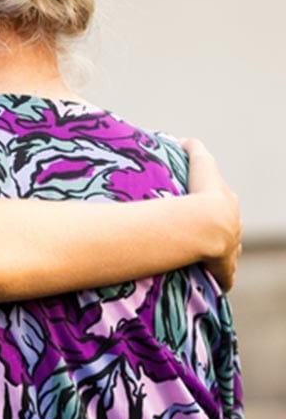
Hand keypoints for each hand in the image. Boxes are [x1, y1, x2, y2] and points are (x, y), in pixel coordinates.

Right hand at [182, 137, 241, 290]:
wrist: (207, 224)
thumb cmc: (201, 194)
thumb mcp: (199, 164)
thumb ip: (193, 149)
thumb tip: (184, 140)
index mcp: (227, 201)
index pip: (224, 199)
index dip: (212, 200)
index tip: (199, 202)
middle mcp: (234, 225)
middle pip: (228, 225)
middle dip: (218, 228)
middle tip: (198, 229)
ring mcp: (231, 248)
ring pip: (228, 250)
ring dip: (217, 252)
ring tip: (201, 254)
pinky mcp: (224, 268)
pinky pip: (222, 275)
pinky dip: (217, 277)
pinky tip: (207, 278)